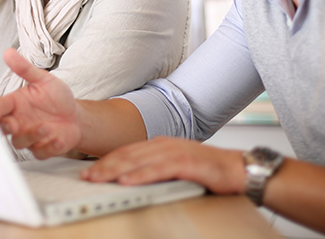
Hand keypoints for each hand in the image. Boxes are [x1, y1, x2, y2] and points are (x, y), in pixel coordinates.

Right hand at [0, 48, 81, 158]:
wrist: (76, 116)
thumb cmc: (57, 98)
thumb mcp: (44, 80)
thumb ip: (25, 68)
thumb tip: (9, 53)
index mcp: (15, 104)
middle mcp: (18, 121)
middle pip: (1, 128)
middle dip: (4, 127)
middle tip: (13, 123)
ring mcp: (29, 137)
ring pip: (20, 142)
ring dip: (32, 136)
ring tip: (47, 126)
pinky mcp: (42, 148)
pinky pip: (39, 152)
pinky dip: (49, 146)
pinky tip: (58, 138)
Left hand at [80, 136, 246, 194]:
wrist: (238, 170)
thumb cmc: (208, 171)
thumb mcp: (176, 166)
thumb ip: (156, 169)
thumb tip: (131, 178)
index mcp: (161, 144)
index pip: (127, 151)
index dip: (106, 161)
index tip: (89, 171)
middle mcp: (165, 144)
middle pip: (127, 155)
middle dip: (104, 166)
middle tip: (86, 176)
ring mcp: (175, 152)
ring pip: (138, 161)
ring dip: (115, 170)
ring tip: (98, 178)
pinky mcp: (186, 162)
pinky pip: (158, 170)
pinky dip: (140, 175)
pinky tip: (127, 181)